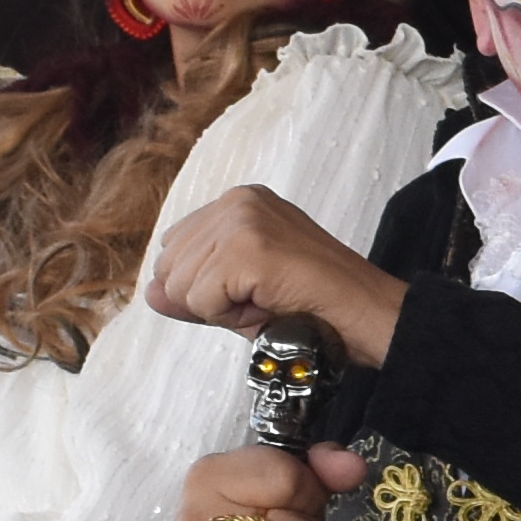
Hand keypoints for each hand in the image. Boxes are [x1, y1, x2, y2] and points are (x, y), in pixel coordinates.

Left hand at [146, 186, 403, 367]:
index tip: (256, 289)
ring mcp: (242, 221)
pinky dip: (231, 318)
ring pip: (181, 288)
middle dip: (209, 299)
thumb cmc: (319, 306)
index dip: (206, 285)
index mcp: (239, 202)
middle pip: (170, 268)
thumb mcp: (244, 293)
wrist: (370, 315)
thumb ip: (193, 289)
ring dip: (222, 310)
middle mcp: (238, 202)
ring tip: (269, 302)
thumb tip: (150, 292)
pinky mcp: (247, 248)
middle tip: (264, 299)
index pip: (176, 249)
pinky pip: (201, 301)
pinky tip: (268, 306)